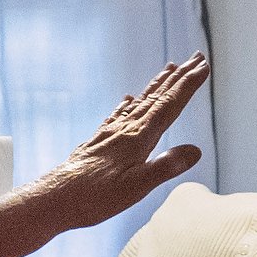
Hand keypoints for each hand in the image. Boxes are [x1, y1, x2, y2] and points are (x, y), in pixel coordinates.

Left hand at [35, 55, 209, 230]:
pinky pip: (118, 115)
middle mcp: (125, 130)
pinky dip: (129, 104)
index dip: (188, 85)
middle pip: (157, 97)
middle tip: (196, 57)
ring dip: (157, 85)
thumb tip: (196, 151)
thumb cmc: (94, 197)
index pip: (169, 106)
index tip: (204, 66)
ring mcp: (110, 134)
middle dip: (179, 77)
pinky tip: (128, 100)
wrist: (53, 199)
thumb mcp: (136, 187)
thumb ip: (166, 167)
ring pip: (140, 102)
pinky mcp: (98, 142)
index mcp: (138, 138)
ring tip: (169, 68)